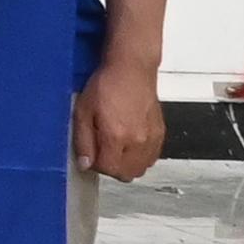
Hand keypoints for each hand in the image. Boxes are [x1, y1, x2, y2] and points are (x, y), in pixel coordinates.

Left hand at [76, 59, 165, 180]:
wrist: (132, 69)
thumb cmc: (106, 85)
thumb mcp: (83, 111)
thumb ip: (83, 141)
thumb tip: (85, 164)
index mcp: (117, 136)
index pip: (108, 169)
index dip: (96, 165)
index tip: (91, 154)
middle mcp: (138, 141)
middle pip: (126, 174)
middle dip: (111, 168)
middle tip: (102, 152)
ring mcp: (152, 139)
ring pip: (140, 169)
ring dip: (126, 165)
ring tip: (115, 147)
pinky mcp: (160, 134)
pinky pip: (151, 158)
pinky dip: (140, 157)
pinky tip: (129, 143)